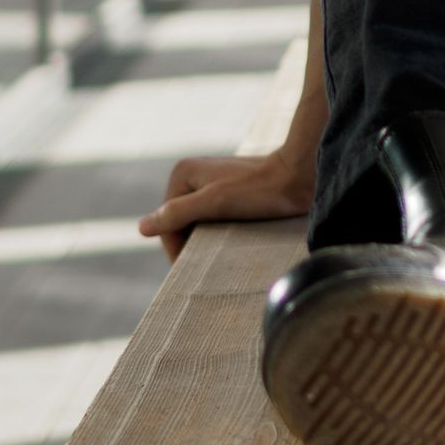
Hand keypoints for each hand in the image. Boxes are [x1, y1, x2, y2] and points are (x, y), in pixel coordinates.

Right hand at [139, 151, 313, 262]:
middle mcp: (193, 175)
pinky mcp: (230, 193)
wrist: (302, 176)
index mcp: (182, 174)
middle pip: (181, 223)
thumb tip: (142, 228)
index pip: (167, 223)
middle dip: (193, 244)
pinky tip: (235, 244)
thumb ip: (178, 213)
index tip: (194, 270)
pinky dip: (221, 234)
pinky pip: (216, 220)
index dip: (177, 249)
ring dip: (208, 241)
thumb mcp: (215, 203)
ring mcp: (212, 184)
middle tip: (211, 265)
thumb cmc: (261, 190)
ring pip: (199, 224)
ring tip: (225, 254)